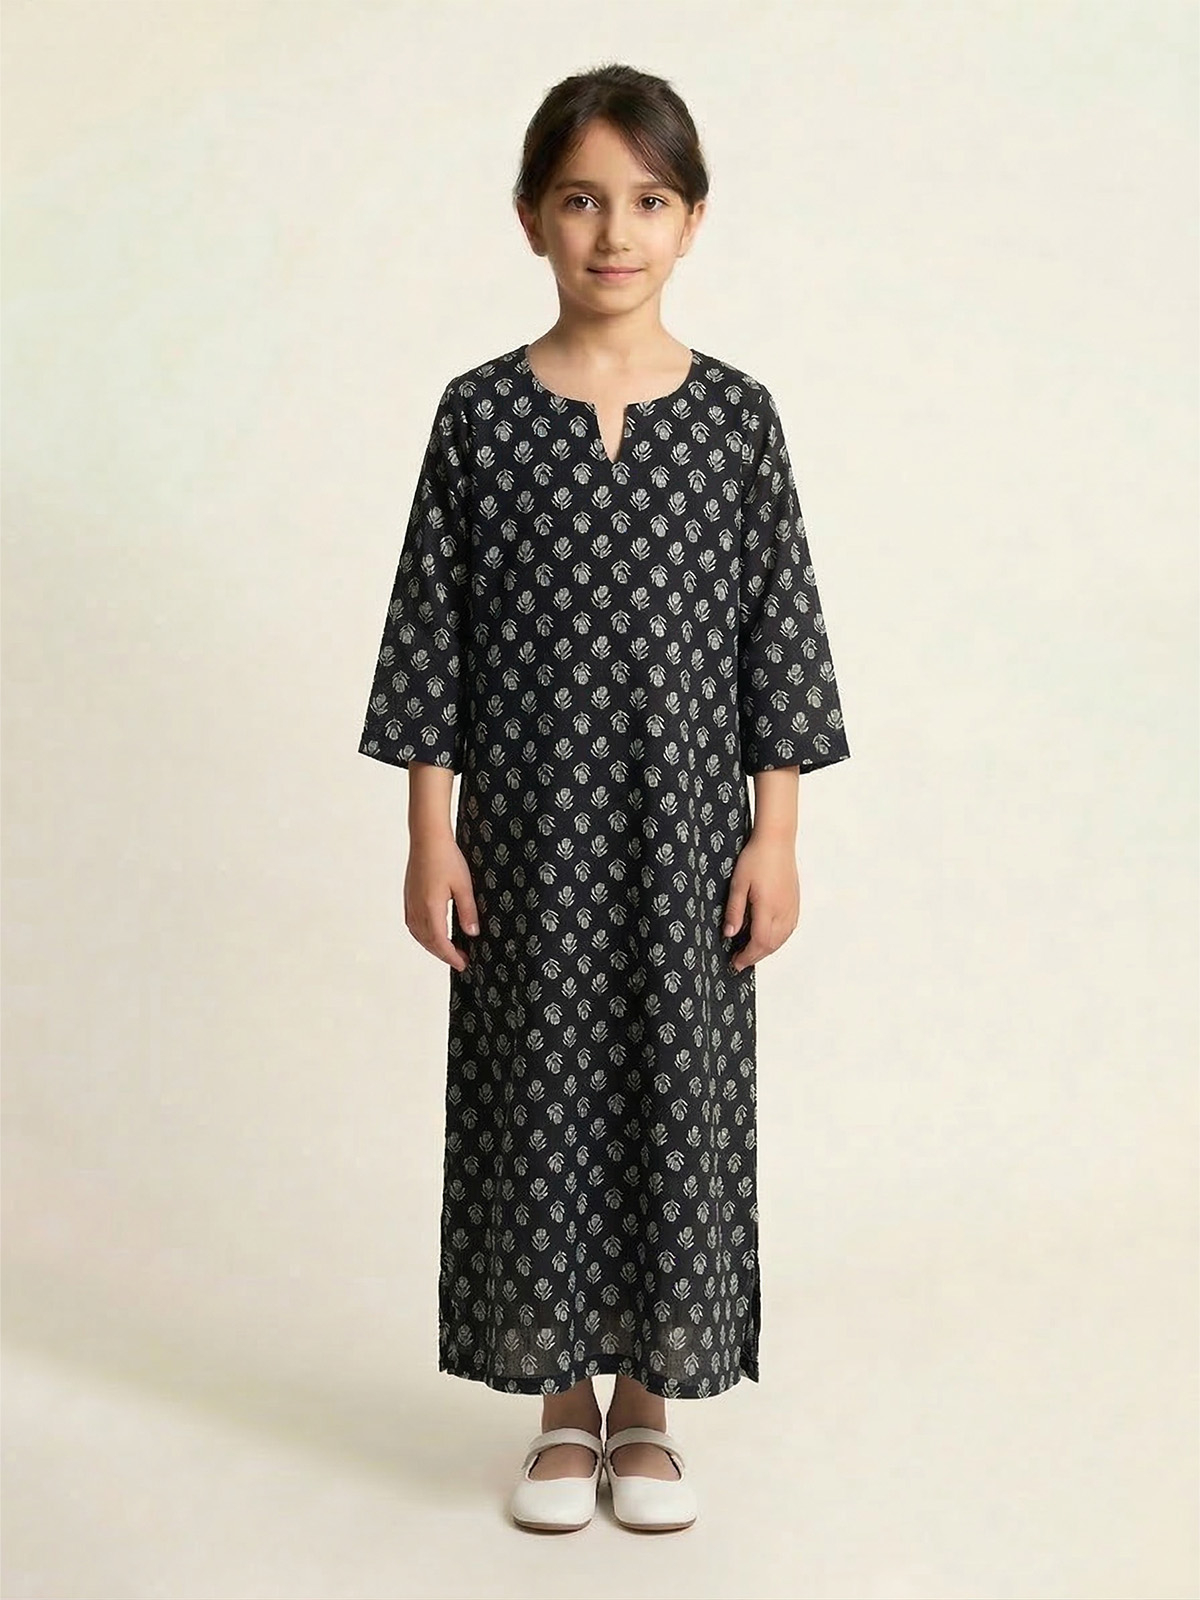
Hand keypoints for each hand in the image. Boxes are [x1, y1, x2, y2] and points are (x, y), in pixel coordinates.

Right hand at [404, 828, 479, 971]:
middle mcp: (416, 909)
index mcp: (430, 909)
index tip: (463, 964)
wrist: (427, 838)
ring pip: (419, 934)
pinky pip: (414, 924)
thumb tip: (472, 934)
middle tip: (460, 960)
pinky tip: (433, 933)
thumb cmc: (446, 858)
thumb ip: (468, 911)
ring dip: (433, 946)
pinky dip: (424, 935)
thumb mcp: (463, 886)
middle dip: (444, 954)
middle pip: (428, 942)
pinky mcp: (409, 897)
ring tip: (449, 950)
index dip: (451, 956)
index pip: (440, 942)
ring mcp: (410, 903)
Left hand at [723, 830, 799, 972]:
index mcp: (768, 908)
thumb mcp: (738, 884)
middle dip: (755, 956)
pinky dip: (777, 939)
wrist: (777, 841)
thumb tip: (729, 934)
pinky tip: (768, 937)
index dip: (747, 956)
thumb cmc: (756, 858)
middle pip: (772, 945)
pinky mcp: (795, 902)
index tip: (736, 963)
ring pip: (782, 939)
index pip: (759, 942)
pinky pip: (788, 929)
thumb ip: (734, 911)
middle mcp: (783, 911)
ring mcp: (792, 907)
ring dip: (767, 949)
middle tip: (740, 961)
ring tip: (751, 951)